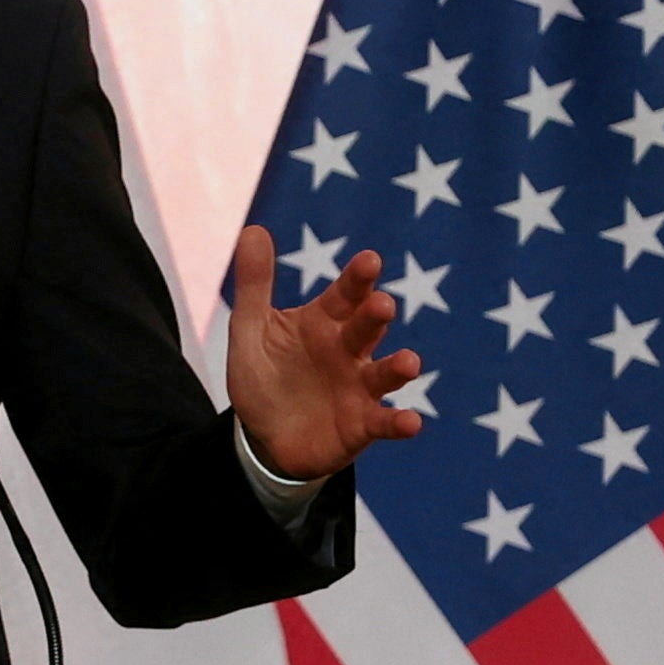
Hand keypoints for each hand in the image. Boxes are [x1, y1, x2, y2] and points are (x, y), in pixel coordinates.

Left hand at [224, 227, 425, 485]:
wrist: (263, 436)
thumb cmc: (265, 375)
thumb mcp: (252, 330)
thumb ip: (255, 284)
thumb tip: (253, 228)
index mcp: (325, 322)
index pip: (346, 294)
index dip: (358, 278)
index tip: (369, 260)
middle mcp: (350, 349)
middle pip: (367, 328)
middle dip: (375, 316)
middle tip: (380, 304)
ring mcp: (360, 387)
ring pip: (384, 373)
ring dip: (399, 367)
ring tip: (408, 363)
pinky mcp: (362, 424)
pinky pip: (384, 422)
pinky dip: (399, 422)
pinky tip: (411, 423)